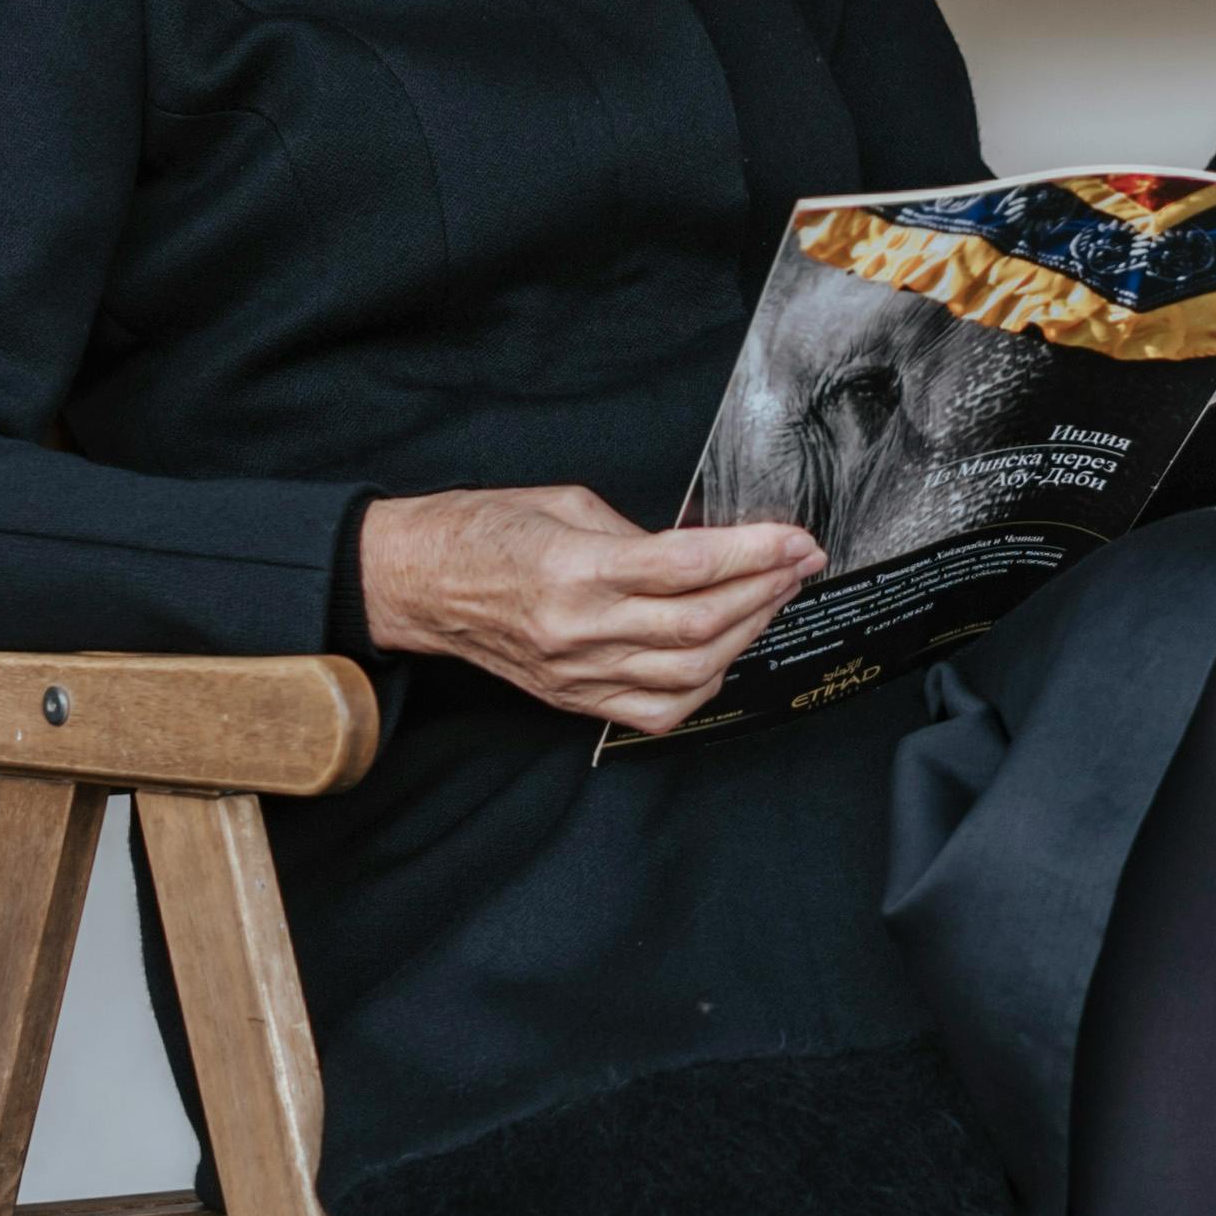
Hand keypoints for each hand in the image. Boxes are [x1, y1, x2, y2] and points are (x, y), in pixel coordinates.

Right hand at [355, 481, 823, 731]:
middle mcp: (579, 628)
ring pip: (690, 673)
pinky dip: (705, 686)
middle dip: (765, 591)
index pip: (688, 566)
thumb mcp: (566, 504)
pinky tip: (725, 653)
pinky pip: (657, 711)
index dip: (754, 553)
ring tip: (771, 599)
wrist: (416, 582)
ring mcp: (576, 673)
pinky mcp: (572, 698)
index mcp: (574, 568)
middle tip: (800, 563)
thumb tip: (705, 552)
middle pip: (700, 625)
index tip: (795, 540)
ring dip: (746, 635)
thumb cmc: (483, 531)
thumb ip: (639, 535)